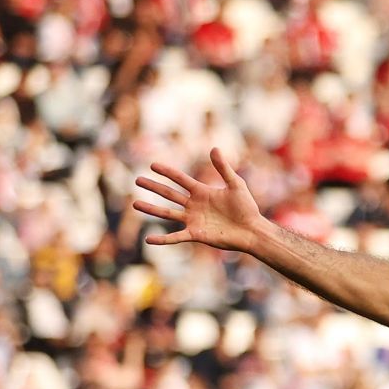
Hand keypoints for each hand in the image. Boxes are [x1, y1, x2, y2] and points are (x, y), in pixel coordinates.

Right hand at [134, 148, 265, 252]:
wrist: (252, 231)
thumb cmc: (247, 208)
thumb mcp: (236, 185)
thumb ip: (223, 168)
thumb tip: (214, 148)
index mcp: (202, 192)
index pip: (180, 179)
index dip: (167, 172)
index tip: (152, 165)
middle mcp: (194, 205)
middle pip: (169, 194)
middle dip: (153, 187)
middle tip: (137, 180)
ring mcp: (193, 220)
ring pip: (167, 213)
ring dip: (151, 209)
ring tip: (135, 203)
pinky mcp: (196, 234)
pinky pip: (176, 237)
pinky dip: (163, 239)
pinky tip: (148, 240)